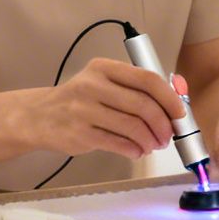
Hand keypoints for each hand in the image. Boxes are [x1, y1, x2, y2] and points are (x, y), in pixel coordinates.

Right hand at [17, 57, 181, 159]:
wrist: (39, 116)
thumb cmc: (80, 100)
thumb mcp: (103, 83)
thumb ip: (134, 89)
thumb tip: (175, 102)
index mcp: (104, 68)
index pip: (147, 79)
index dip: (169, 98)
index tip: (179, 113)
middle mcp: (92, 86)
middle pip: (143, 105)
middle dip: (163, 124)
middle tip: (168, 135)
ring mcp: (84, 110)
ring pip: (132, 126)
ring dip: (150, 139)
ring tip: (153, 145)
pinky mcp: (80, 134)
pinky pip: (118, 143)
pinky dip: (134, 149)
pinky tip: (137, 151)